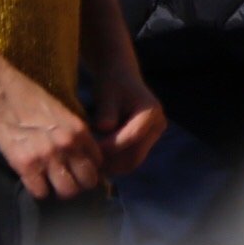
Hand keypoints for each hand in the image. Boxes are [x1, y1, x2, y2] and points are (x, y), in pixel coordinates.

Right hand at [0, 70, 104, 199]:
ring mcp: (47, 157)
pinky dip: (39, 191)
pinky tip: (36, 182)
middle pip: (87, 181)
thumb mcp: (66, 115)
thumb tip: (84, 155)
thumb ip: (77, 135)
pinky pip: (40, 192)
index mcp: (80, 132)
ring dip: (61, 190)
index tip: (83, 172)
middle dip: (80, 184)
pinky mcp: (25, 165)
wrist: (4, 96)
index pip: (99, 163)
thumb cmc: (34, 102)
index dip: (92, 170)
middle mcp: (68, 146)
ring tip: (53, 185)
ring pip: (66, 191)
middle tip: (70, 182)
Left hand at [87, 55, 164, 176]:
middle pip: (135, 155)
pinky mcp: (146, 141)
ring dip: (111, 166)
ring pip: (133, 161)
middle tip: (86, 166)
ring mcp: (153, 135)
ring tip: (89, 165)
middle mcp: (158, 125)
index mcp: (151, 112)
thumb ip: (106, 111)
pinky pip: (130, 158)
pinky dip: (114, 163)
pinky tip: (96, 161)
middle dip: (110, 163)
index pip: (131, 138)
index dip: (108, 148)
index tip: (86, 152)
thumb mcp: (107, 94)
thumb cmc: (112, 84)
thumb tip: (104, 128)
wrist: (121, 78)